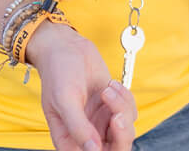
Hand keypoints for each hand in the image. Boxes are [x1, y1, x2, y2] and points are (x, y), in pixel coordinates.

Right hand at [27, 21, 137, 150]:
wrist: (67, 47)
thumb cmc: (59, 73)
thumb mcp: (64, 100)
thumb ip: (77, 127)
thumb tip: (93, 150)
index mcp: (69, 140)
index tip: (110, 128)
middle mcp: (87, 133)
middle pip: (115, 148)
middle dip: (121, 133)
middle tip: (116, 115)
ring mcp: (101, 119)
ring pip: (125, 127)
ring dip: (121, 107)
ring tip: (107, 89)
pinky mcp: (112, 104)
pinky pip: (130, 110)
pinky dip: (125, 97)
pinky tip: (111, 84)